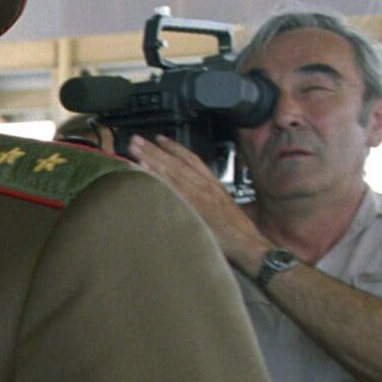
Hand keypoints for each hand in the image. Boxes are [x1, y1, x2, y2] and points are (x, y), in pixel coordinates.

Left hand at [126, 134, 269, 272]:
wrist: (247, 242)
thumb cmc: (235, 230)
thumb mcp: (221, 207)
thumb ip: (204, 200)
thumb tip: (188, 199)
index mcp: (212, 183)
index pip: (191, 159)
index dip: (174, 147)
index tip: (159, 138)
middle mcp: (204, 184)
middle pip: (175, 161)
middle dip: (154, 149)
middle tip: (135, 140)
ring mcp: (198, 193)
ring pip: (170, 170)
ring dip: (150, 157)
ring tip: (133, 149)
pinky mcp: (192, 205)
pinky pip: (168, 186)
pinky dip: (154, 176)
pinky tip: (141, 169)